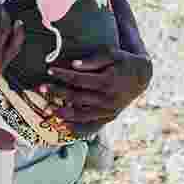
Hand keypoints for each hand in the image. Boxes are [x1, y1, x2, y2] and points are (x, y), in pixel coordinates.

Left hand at [36, 49, 151, 129]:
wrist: (142, 77)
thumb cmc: (123, 62)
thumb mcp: (112, 54)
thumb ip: (93, 60)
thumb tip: (73, 65)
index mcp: (108, 81)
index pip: (79, 79)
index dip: (63, 75)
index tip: (49, 70)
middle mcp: (108, 99)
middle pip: (77, 97)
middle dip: (58, 92)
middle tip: (41, 87)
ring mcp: (109, 110)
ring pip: (82, 114)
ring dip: (64, 112)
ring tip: (49, 109)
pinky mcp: (109, 117)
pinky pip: (92, 126)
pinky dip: (78, 128)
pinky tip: (64, 126)